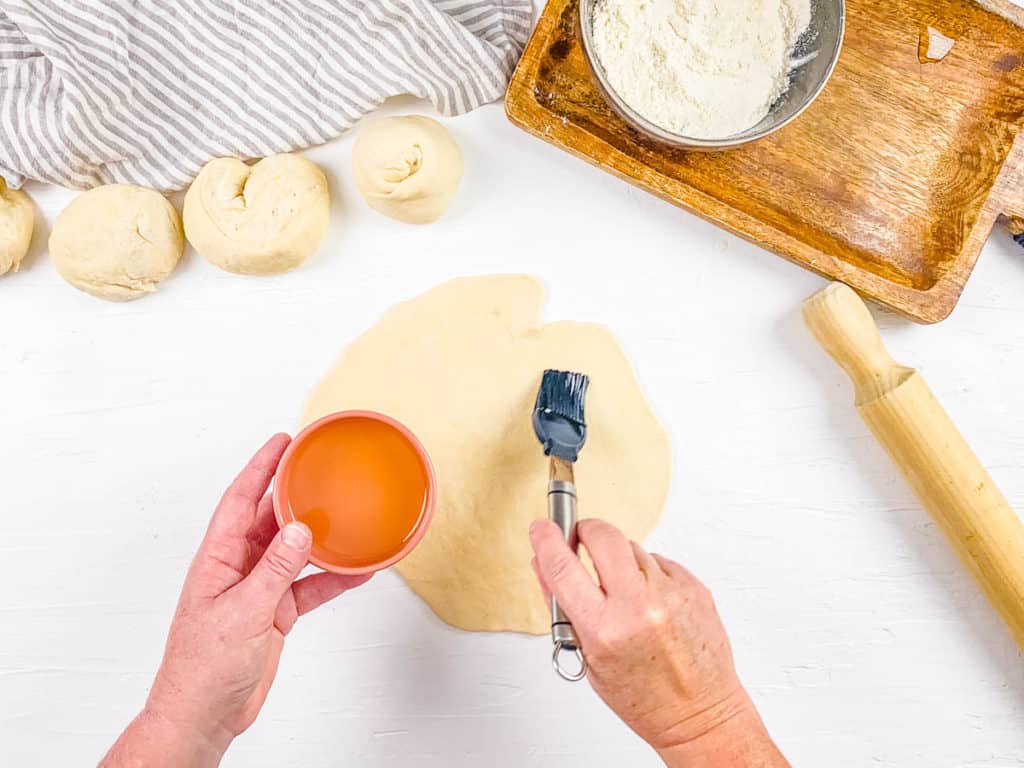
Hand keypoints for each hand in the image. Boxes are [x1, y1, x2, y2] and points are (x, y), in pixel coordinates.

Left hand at [102, 435, 370, 766]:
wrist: (205, 714)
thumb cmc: (202, 668)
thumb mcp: (243, 613)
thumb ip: (274, 570)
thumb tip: (299, 531)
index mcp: (218, 559)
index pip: (240, 500)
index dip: (260, 468)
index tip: (283, 442)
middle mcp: (237, 568)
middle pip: (270, 519)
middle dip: (294, 494)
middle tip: (320, 468)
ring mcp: (257, 590)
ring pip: (293, 551)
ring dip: (320, 538)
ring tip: (348, 516)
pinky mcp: (274, 613)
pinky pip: (308, 586)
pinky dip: (331, 578)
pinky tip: (356, 571)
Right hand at [529, 519, 787, 767]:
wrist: (699, 714)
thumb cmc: (643, 697)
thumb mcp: (589, 658)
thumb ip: (563, 608)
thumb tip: (543, 565)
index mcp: (605, 630)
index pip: (563, 568)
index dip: (547, 541)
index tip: (542, 528)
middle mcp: (640, 608)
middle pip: (604, 536)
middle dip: (587, 531)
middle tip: (582, 539)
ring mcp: (671, 594)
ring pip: (633, 547)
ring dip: (620, 561)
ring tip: (626, 596)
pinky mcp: (694, 587)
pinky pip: (659, 561)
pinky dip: (649, 574)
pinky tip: (652, 603)